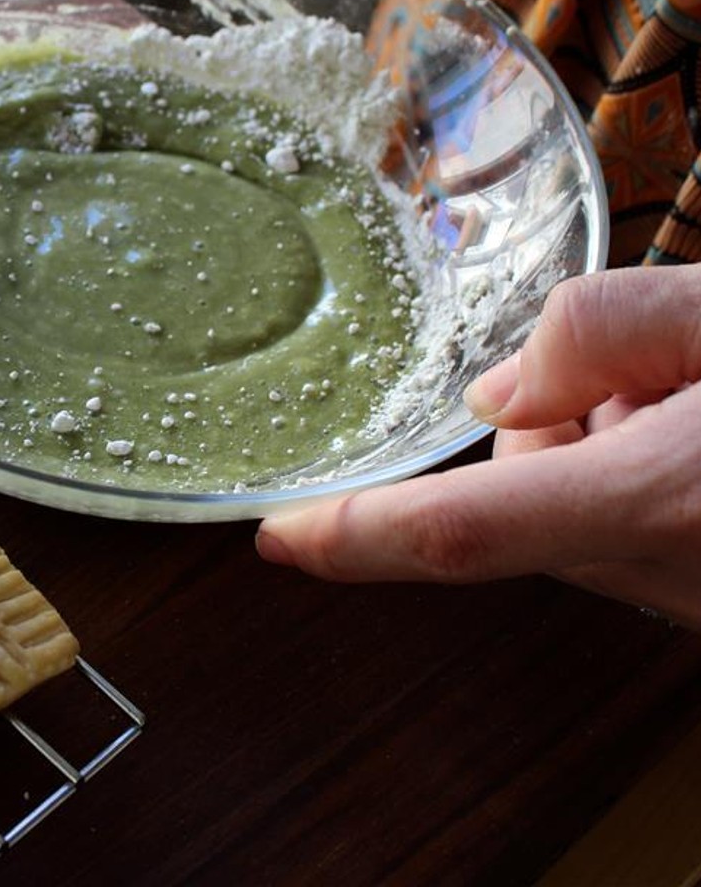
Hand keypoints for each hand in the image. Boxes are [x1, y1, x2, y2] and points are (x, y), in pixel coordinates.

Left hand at [255, 265, 700, 627]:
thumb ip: (602, 332)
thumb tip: (493, 393)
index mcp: (658, 500)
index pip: (462, 530)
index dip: (357, 535)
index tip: (276, 535)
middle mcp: (670, 577)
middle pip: (513, 505)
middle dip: (540, 431)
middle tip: (647, 372)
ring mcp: (692, 603)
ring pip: (569, 521)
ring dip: (598, 455)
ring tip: (694, 402)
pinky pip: (629, 542)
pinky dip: (642, 487)